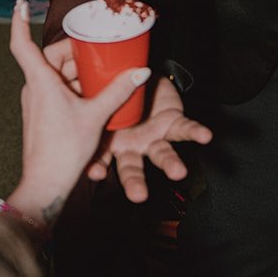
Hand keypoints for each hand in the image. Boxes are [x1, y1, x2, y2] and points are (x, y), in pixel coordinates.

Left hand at [5, 0, 152, 225]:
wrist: (46, 184)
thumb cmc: (64, 150)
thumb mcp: (96, 116)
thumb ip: (118, 91)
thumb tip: (139, 72)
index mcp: (41, 81)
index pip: (22, 44)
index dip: (19, 22)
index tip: (21, 3)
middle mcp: (34, 88)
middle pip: (50, 57)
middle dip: (74, 52)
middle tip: (98, 49)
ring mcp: (36, 102)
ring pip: (56, 75)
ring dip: (77, 71)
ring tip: (102, 72)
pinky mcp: (42, 114)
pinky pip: (58, 90)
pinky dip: (75, 86)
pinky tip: (95, 93)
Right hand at [86, 74, 212, 203]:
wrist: (141, 80)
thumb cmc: (116, 91)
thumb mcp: (100, 94)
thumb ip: (91, 96)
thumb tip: (72, 82)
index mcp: (109, 142)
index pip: (100, 158)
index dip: (96, 166)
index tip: (96, 174)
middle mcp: (132, 146)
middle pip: (131, 168)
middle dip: (135, 183)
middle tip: (139, 196)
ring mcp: (153, 138)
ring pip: (161, 154)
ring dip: (170, 164)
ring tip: (178, 172)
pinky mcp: (172, 124)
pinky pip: (185, 128)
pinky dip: (196, 132)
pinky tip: (205, 136)